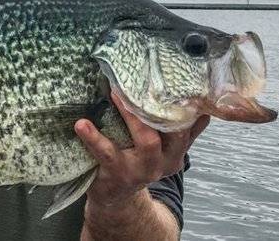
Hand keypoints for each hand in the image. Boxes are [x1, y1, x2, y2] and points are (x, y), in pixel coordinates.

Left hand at [74, 91, 209, 208]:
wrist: (116, 198)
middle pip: (176, 133)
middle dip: (165, 107)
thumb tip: (197, 99)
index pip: (191, 126)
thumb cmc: (137, 162)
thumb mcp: (161, 150)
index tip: (184, 81)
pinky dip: (94, 137)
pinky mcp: (117, 173)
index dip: (190, 105)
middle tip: (148, 81)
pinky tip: (82, 124)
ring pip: (147, 142)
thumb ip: (178, 129)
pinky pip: (107, 153)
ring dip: (132, 116)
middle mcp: (164, 161)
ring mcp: (142, 169)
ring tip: (115, 93)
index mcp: (176, 151)